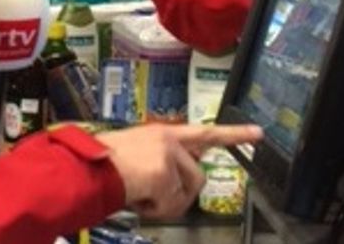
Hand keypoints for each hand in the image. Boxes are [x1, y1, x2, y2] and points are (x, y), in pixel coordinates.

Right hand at [95, 123, 262, 219]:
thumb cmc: (101, 165)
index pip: (204, 132)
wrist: (85, 168)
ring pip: (186, 193)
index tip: (258, 133)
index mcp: (162, 133)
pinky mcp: (163, 173)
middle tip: (153, 198)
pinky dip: (155, 210)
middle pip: (197, 176)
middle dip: (180, 194)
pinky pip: (171, 204)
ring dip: (166, 203)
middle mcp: (168, 140)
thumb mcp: (135, 156)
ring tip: (139, 196)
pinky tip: (137, 199)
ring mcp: (167, 155)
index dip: (233, 134)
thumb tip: (174, 185)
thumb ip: (160, 163)